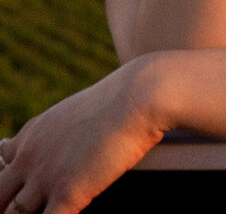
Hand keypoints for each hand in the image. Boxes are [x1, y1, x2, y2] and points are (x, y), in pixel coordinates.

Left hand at [0, 58, 164, 213]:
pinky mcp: (68, 194)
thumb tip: (65, 143)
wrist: (138, 97)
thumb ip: (58, 132)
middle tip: (24, 211)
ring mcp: (45, 177)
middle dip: (6, 208)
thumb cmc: (117, 101)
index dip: (9, 186)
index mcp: (30, 135)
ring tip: (53, 211)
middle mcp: (29, 157)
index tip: (22, 192)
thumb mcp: (74, 111)